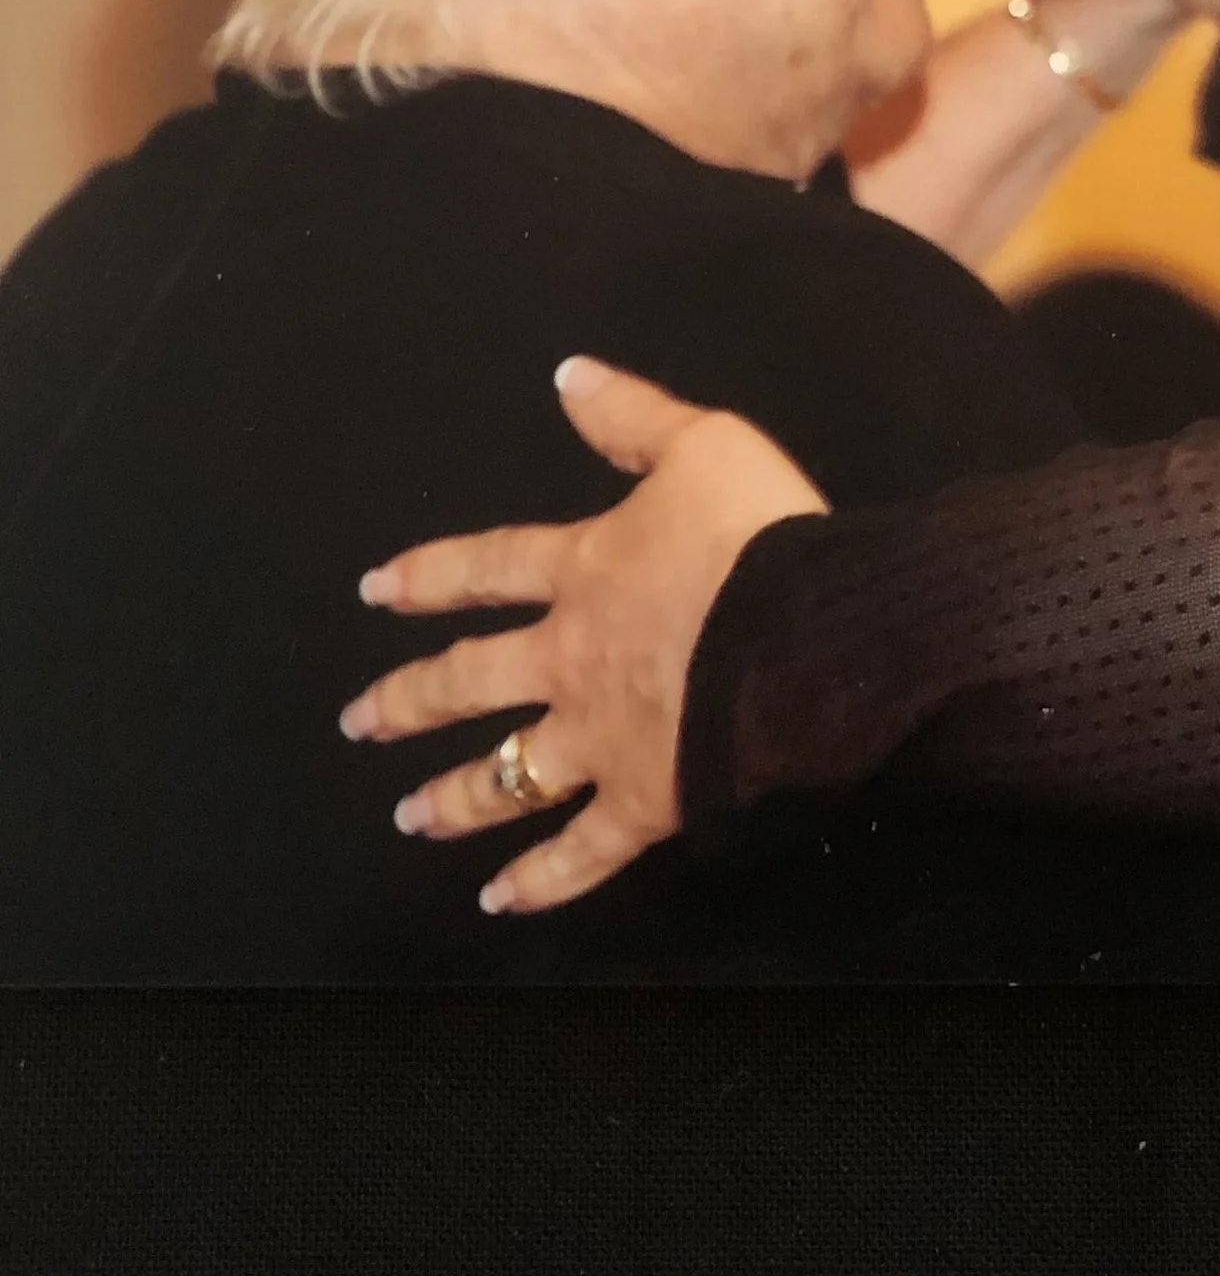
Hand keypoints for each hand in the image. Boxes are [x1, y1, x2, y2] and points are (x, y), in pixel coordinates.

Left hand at [341, 359, 825, 913]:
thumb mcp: (705, 446)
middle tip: (359, 722)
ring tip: (410, 817)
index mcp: (584, 571)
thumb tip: (566, 375)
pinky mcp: (642, 803)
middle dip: (411, 701)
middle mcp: (571, 660)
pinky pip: (581, 853)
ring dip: (454, 797)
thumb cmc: (757, 537)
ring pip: (508, 775)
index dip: (429, 577)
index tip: (374, 594)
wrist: (804, 636)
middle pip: (473, 683)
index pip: (488, 568)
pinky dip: (540, 880)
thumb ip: (633, 417)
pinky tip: (498, 900)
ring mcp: (599, 739)